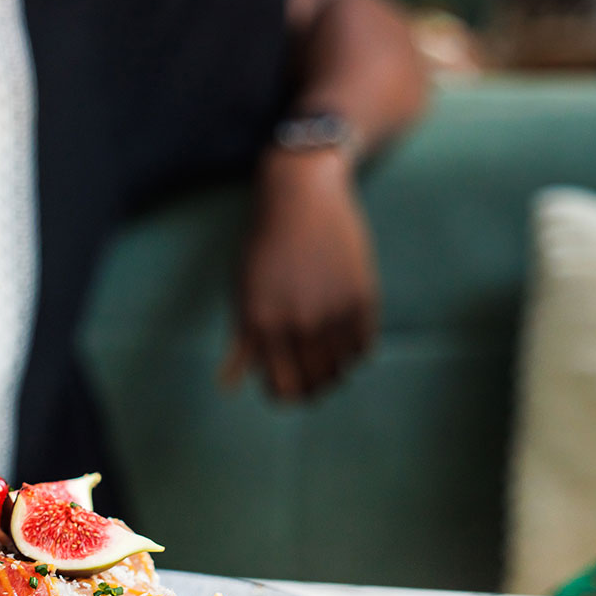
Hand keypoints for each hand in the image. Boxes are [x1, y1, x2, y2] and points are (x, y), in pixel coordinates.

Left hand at [224, 149, 378, 401]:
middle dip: (311, 387)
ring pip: (342, 371)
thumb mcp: (243, 293)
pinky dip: (356, 351)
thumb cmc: (264, 246)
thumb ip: (241, 343)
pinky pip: (365, 349)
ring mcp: (334, 312)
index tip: (285, 387)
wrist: (301, 198)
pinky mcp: (364, 298)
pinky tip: (344, 337)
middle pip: (315, 384)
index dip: (283, 396)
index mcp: (263, 325)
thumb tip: (230, 387)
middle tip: (309, 377)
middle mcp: (300, 323)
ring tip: (325, 356)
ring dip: (334, 371)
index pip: (282, 389)